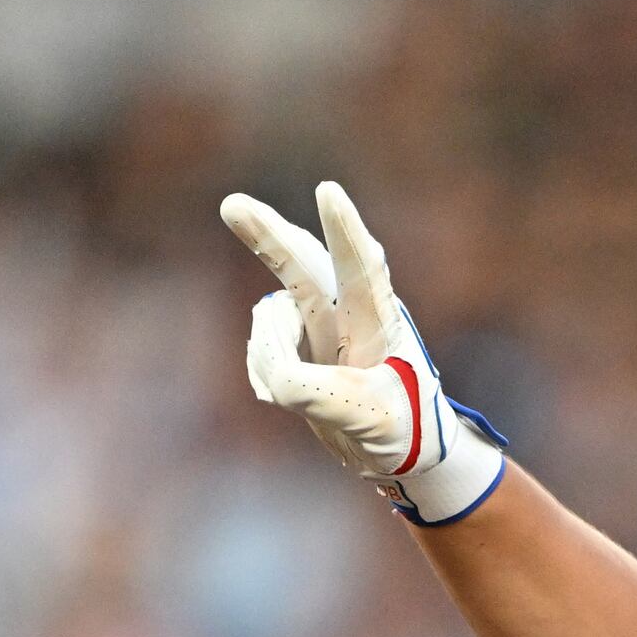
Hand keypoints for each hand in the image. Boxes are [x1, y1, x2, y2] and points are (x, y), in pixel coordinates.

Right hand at [221, 182, 506, 522]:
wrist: (400, 445)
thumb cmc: (404, 429)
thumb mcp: (370, 419)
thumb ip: (320, 395)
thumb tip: (276, 373)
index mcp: (381, 322)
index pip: (364, 270)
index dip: (345, 232)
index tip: (328, 191)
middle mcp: (349, 312)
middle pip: (304, 263)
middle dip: (269, 234)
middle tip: (232, 205)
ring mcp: (319, 324)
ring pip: (274, 312)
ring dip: (269, 346)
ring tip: (294, 393)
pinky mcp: (296, 342)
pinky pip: (261, 348)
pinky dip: (264, 370)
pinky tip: (285, 394)